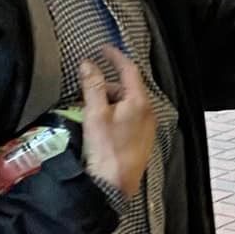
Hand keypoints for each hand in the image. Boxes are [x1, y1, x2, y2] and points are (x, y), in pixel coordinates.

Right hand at [79, 49, 155, 199]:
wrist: (114, 184)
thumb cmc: (105, 149)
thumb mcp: (95, 113)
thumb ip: (92, 86)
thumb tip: (88, 64)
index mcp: (139, 102)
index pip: (129, 69)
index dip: (115, 56)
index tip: (102, 49)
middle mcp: (148, 112)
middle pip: (127, 88)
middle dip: (106, 85)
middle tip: (86, 91)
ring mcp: (147, 127)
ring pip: (127, 104)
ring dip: (109, 101)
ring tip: (89, 112)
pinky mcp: (142, 140)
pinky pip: (129, 118)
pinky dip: (115, 114)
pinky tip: (100, 126)